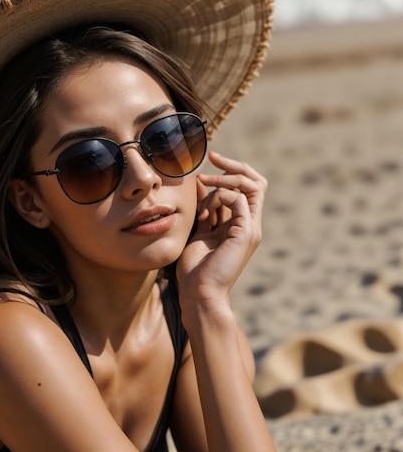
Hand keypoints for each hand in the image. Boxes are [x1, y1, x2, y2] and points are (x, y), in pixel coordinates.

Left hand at [176, 151, 266, 302]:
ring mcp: (250, 229)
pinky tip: (204, 212)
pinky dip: (219, 196)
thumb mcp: (198, 230)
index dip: (231, 172)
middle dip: (234, 166)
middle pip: (257, 182)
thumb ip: (204, 208)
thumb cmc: (194, 269)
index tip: (210, 161)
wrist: (198, 294)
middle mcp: (249, 225)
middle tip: (213, 158)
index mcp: (240, 225)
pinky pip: (239, 199)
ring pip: (250, 186)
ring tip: (203, 184)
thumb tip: (201, 184)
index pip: (246, 188)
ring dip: (224, 179)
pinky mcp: (245, 233)